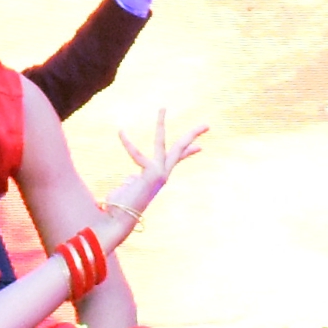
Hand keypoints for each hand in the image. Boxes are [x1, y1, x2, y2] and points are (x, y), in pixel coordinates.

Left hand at [99, 110, 206, 247]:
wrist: (120, 220)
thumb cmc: (121, 207)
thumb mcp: (127, 189)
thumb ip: (130, 182)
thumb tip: (129, 179)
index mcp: (159, 176)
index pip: (177, 159)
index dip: (189, 152)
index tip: (202, 147)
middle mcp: (162, 174)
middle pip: (180, 150)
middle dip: (193, 136)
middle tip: (208, 124)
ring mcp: (159, 174)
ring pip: (163, 144)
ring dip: (160, 125)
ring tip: (162, 108)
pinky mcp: (151, 174)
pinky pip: (136, 155)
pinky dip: (127, 144)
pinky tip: (120, 132)